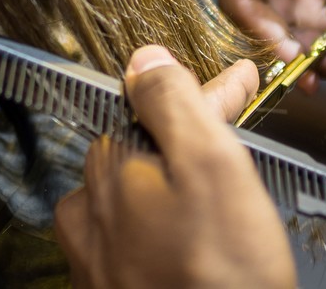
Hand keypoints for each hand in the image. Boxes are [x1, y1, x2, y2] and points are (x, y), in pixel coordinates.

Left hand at [54, 46, 294, 288]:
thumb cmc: (222, 276)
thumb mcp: (213, 166)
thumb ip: (175, 104)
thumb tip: (146, 58)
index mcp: (108, 170)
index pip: (154, 108)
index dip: (205, 95)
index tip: (237, 85)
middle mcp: (88, 212)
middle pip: (142, 150)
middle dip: (184, 137)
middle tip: (231, 131)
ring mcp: (95, 258)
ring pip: (137, 197)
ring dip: (173, 185)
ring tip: (219, 200)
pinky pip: (136, 242)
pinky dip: (166, 230)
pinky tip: (195, 244)